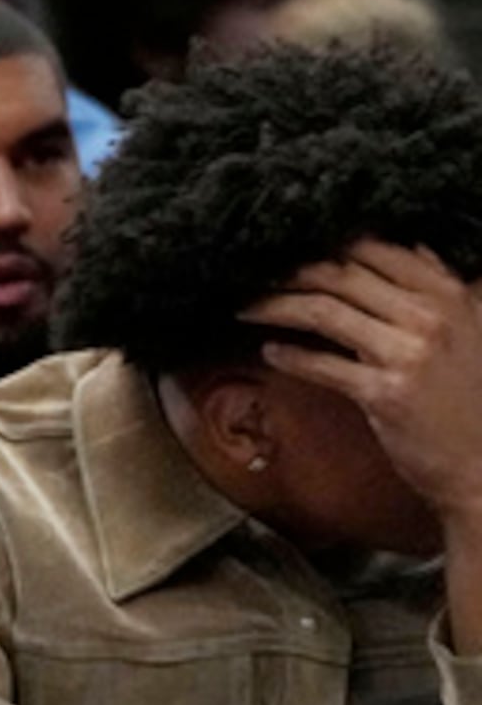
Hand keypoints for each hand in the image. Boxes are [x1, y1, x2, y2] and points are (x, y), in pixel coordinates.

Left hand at [244, 242, 481, 523]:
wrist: (480, 458)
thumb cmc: (466, 395)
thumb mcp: (469, 325)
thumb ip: (439, 287)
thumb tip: (413, 248)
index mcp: (450, 292)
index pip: (376, 249)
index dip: (326, 246)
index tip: (292, 251)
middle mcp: (432, 314)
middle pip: (342, 274)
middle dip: (290, 272)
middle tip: (253, 276)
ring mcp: (409, 353)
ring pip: (325, 312)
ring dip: (275, 307)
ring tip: (246, 308)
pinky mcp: (385, 393)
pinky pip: (323, 365)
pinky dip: (290, 356)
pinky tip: (270, 351)